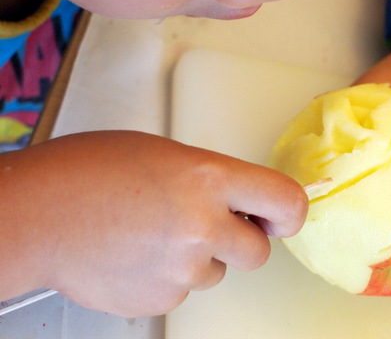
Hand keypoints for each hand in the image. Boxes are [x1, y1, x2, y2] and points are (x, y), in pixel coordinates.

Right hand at [0, 131, 307, 316]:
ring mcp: (184, 268)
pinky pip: (184, 290)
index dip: (288, 213)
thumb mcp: (165, 154)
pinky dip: (169, 276)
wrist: (38, 215)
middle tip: (210, 225)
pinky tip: (140, 254)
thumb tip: (240, 202)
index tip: (281, 218)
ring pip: (218, 273)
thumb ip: (212, 180)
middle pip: (259, 252)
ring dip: (200, 258)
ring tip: (156, 234)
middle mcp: (204, 225)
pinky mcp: (162, 298)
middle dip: (242, 242)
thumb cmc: (89, 173)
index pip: (287, 201)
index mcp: (209, 177)